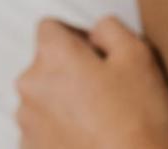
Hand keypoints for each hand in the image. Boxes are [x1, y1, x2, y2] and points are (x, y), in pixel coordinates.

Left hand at [15, 17, 167, 148]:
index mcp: (54, 55)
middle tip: (108, 91)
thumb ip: (111, 29)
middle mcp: (31, 85)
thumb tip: (96, 31)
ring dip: (66, 103)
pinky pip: (45, 130)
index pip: (51, 28)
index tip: (98, 55)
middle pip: (47, 65)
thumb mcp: (139, 57)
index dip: (77, 37)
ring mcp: (28, 121)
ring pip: (45, 99)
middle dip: (72, 72)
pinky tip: (92, 140)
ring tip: (102, 121)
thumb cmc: (138, 124)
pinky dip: (62, 132)